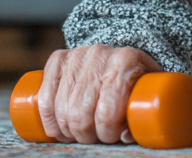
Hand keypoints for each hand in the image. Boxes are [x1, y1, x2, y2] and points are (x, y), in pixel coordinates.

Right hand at [39, 44, 163, 143]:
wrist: (120, 53)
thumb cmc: (136, 79)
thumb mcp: (147, 92)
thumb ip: (143, 115)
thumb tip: (126, 137)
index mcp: (126, 62)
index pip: (108, 112)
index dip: (107, 133)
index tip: (112, 136)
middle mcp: (99, 55)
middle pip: (80, 114)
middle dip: (86, 135)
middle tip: (93, 137)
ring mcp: (76, 56)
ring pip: (61, 110)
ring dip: (67, 131)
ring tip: (78, 133)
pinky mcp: (58, 59)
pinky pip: (45, 98)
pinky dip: (49, 119)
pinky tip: (57, 128)